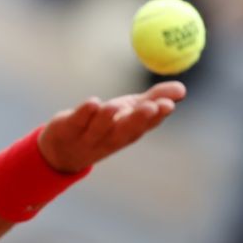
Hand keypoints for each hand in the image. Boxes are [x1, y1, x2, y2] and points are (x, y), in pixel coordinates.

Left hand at [38, 81, 186, 172]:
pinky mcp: (66, 128)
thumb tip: (182, 89)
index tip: (169, 105)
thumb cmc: (102, 127)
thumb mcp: (127, 113)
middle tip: (152, 106)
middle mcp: (108, 138)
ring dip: (108, 117)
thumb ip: (153, 99)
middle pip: (124, 131)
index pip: (143, 128)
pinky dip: (84, 113)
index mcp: (125, 134)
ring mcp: (86, 136)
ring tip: (116, 105)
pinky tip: (92, 103)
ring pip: (99, 128)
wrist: (61, 153)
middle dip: (138, 119)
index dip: (156, 118)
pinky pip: (76, 121)